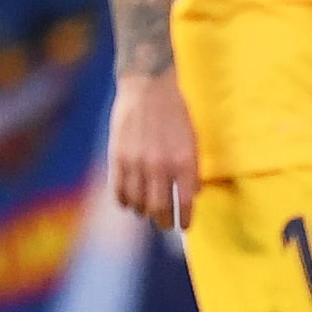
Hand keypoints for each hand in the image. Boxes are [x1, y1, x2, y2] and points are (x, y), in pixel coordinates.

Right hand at [105, 71, 200, 226]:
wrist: (148, 85)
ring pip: (138, 203)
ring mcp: (137, 163)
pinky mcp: (118, 157)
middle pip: (159, 209)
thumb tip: (193, 194)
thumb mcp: (193, 138)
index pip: (185, 203)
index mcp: (184, 161)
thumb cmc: (175, 110)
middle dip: (163, 221)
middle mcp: (160, 166)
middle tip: (165, 224)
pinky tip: (128, 201)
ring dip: (143, 211)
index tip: (184, 226)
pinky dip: (124, 200)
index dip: (185, 219)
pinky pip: (119, 190)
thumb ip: (192, 168)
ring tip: (146, 210)